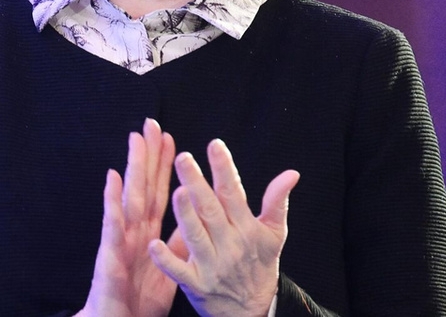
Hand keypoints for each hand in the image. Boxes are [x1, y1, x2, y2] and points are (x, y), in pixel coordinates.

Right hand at [78, 118, 181, 316]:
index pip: (159, 191)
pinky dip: (112, 200)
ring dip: (132, 167)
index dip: (165, 166)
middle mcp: (134, 229)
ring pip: (129, 197)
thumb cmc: (140, 297)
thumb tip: (197, 217)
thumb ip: (180, 240)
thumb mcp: (170, 267)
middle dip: (148, 155)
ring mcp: (121, 238)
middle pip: (143, 185)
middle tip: (152, 124)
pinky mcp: (110, 253)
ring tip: (135, 141)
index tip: (171, 138)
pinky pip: (112, 224)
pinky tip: (112, 178)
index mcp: (149, 232)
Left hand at [147, 139, 299, 316]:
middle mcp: (229, 245)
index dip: (224, 168)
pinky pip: (179, 272)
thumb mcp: (274, 234)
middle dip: (198, 183)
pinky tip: (153, 244)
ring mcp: (212, 266)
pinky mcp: (196, 285)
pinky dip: (166, 259)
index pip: (234, 193)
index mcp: (246, 229)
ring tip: (177, 191)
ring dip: (185, 215)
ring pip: (196, 236)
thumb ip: (277, 201)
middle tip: (183, 159)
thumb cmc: (260, 266)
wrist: (254, 312)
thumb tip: (292, 173)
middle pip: (211, 210)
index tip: (214, 145)